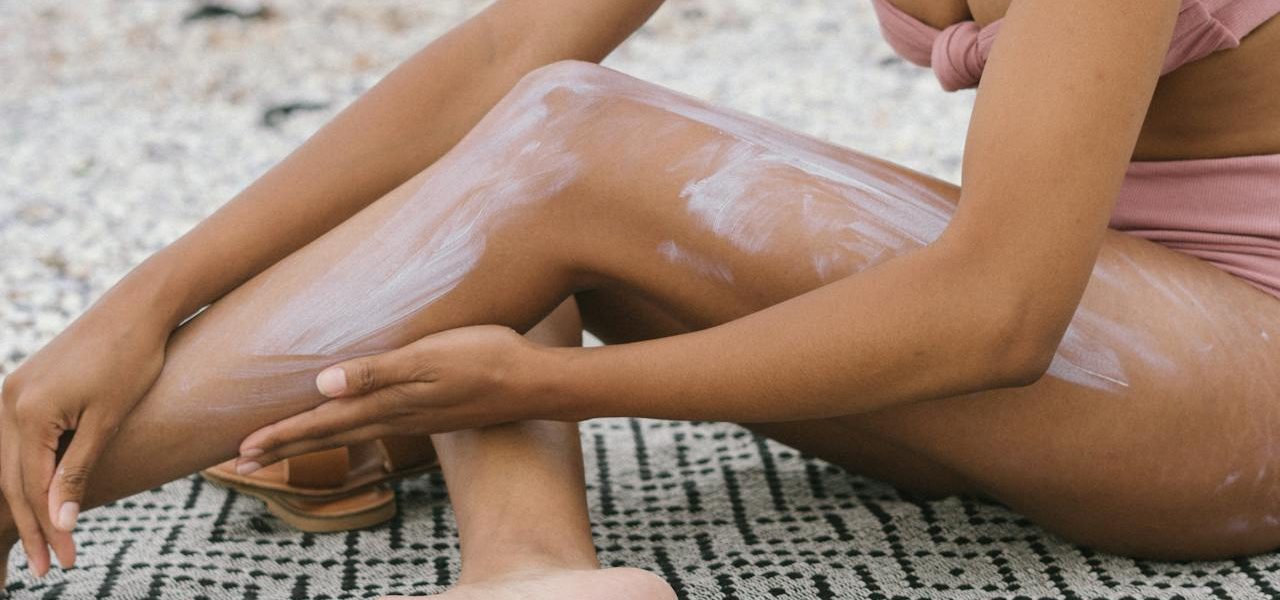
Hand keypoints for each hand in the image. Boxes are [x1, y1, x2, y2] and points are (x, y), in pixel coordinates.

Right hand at [1, 309, 168, 575]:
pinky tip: (42, 498)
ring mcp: (13, 393)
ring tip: (45, 544)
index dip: (47, 528)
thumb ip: (78, 470)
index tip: (66, 561)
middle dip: (31, 526)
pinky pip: (19, 442)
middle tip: (48, 569)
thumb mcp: (108, 420)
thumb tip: (59, 521)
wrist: (137, 309)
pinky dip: (29, 474)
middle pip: (13, 481)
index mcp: (28, 412)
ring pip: (11, 464)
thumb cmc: (132, 360)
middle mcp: (9, 402)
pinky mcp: (26, 388)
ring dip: (27, 504)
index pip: (32, 487)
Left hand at [235, 325, 547, 471]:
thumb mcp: (429, 356)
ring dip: (312, 440)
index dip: (281, 435)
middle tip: (240, 461)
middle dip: (284, 444)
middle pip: (329, 434)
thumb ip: (377, 370)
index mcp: (388, 403)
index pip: (322, 423)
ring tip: (282, 445)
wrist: (535, 382)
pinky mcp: (432, 411)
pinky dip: (346, 427)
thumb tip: (321, 384)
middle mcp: (396, 416)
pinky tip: (350, 422)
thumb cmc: (484, 358)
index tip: (240, 450)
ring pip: (350, 431)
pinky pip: (375, 424)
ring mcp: (415, 417)